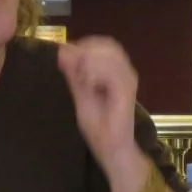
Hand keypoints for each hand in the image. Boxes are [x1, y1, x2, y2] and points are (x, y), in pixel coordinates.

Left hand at [58, 37, 141, 189]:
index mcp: (115, 70)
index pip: (103, 43)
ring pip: (110, 55)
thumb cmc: (98, 125)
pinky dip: (95, 73)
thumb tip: (63, 50)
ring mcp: (128, 79)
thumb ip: (73, 73)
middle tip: (75, 70)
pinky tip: (88, 84)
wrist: (112, 148)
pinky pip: (112, 72)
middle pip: (108, 45)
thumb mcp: (80, 94)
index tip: (67, 59)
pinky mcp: (127, 90)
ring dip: (89, 62)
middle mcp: (125, 71)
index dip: (84, 45)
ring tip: (82, 80)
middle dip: (86, 52)